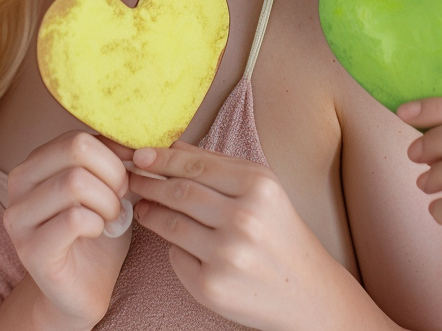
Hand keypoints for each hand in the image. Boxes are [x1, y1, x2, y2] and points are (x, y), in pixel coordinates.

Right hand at [3, 131, 130, 330]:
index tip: (127, 174)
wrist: (83, 287)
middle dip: (112, 173)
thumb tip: (133, 137)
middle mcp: (17, 184)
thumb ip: (112, 157)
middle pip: (75, 150)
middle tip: (121, 197)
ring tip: (112, 217)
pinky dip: (98, 223)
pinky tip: (98, 232)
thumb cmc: (96, 231)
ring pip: (74, 181)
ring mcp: (19, 217)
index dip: (113, 153)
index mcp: (34, 162)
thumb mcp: (105, 184)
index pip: (77, 137)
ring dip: (107, 201)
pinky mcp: (31, 250)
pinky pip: (74, 219)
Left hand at [130, 141, 311, 330]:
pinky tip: (174, 240)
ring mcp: (226, 256)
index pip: (194, 166)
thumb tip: (170, 147)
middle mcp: (243, 220)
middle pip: (179, 192)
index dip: (161, 159)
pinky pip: (177, 257)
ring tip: (143, 205)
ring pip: (171, 224)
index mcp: (258, 187)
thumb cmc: (280, 231)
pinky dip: (172, 246)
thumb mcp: (261, 188)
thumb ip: (217, 165)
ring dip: (150, 211)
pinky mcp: (212, 288)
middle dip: (148, 182)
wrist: (309, 293)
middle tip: (131, 177)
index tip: (139, 155)